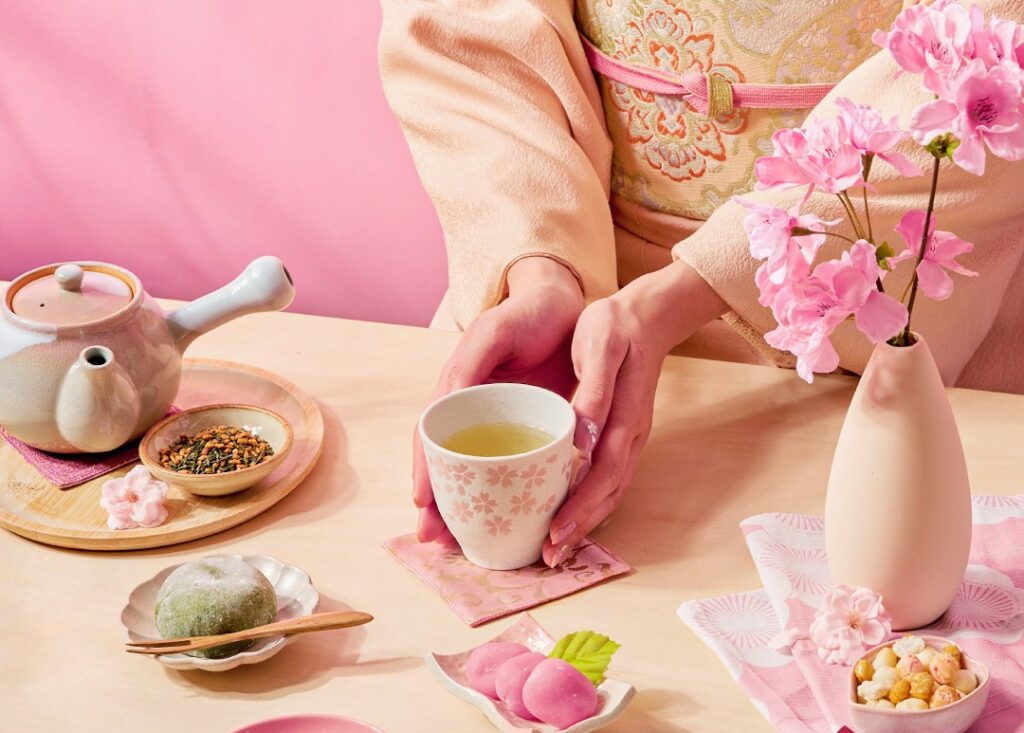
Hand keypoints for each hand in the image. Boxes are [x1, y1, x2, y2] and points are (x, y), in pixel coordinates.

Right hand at [414, 257, 585, 542]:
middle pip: (447, 465)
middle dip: (437, 504)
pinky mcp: (526, 429)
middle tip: (436, 540)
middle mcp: (472, 412)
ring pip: (475, 472)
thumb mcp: (492, 334)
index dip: (423, 473)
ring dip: (463, 507)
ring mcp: (498, 423)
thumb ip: (468, 364)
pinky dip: (500, 493)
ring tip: (459, 541)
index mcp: (456, 392)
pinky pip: (508, 467)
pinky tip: (503, 517)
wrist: (561, 306)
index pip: (430, 440)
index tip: (422, 507)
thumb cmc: (524, 316)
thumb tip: (446, 404)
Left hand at [542, 261, 727, 565]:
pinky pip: (607, 479)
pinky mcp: (621, 436)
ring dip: (584, 522)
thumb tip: (581, 436)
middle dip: (578, 528)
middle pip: (607, 495)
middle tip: (547, 556)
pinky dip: (589, 503)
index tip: (552, 533)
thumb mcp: (600, 344)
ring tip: (554, 547)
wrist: (644, 314)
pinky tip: (566, 514)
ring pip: (609, 492)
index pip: (603, 476)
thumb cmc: (613, 326)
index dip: (579, 508)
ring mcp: (629, 439)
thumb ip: (594, 390)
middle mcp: (630, 437)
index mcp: (625, 418)